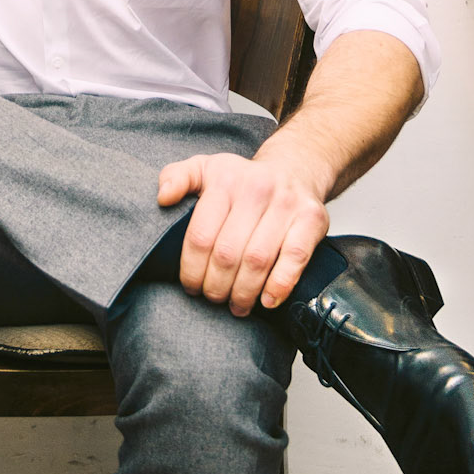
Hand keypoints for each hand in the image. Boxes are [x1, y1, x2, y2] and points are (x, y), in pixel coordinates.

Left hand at [156, 139, 329, 316]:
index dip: (192, 270)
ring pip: (257, 260)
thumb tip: (162, 198)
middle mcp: (256, 188)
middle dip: (216, 286)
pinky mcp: (311, 218)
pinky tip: (267, 300)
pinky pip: (294, 259)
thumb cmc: (243, 180)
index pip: (201, 236)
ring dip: (243, 292)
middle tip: (213, 298)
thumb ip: (177, 177)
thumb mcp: (205, 168)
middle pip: (227, 253)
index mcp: (224, 178)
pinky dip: (279, 285)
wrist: (294, 168)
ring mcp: (286, 203)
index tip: (191, 286)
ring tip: (236, 306)